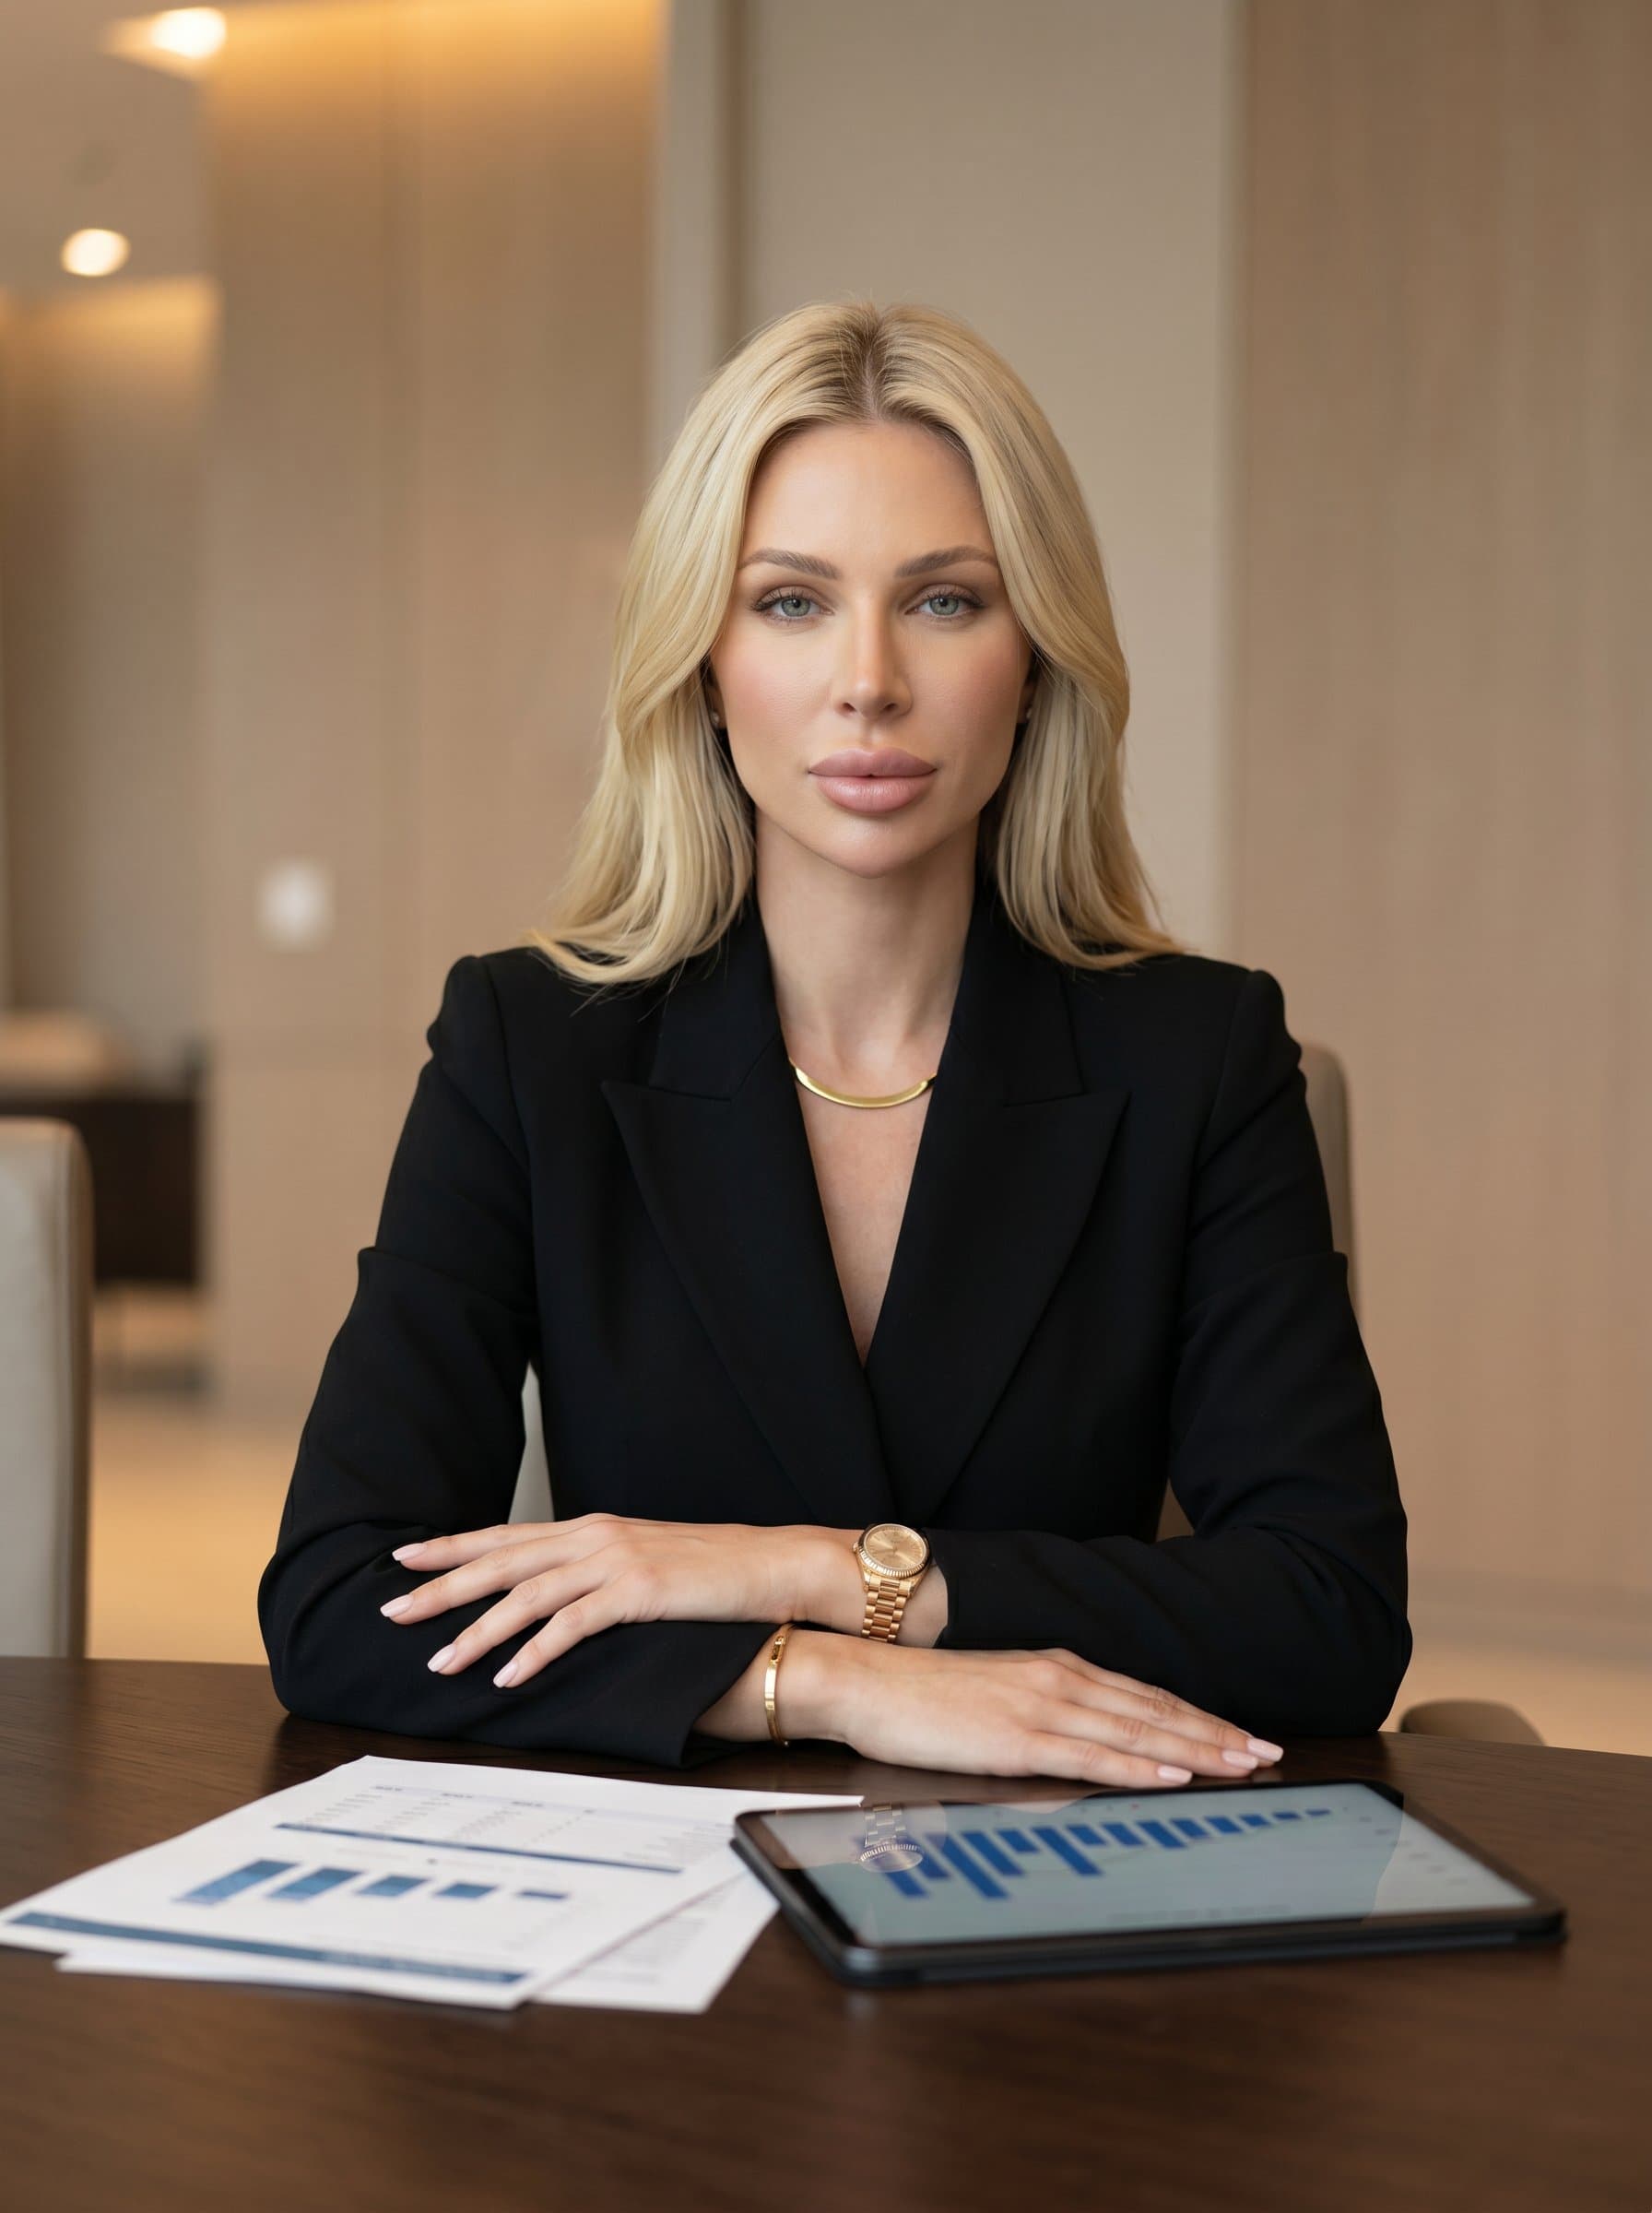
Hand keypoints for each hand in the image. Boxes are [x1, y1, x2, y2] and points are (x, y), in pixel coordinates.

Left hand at [378, 1514, 842, 1688]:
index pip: (507, 1535)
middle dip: (442, 1587)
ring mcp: (615, 1561)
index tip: (406, 1557)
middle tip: (393, 1612)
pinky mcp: (638, 1592)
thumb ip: (599, 1571)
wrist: (773, 1565)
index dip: (453, 1546)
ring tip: (439, 1662)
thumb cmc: (714, 1571)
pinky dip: (533, 1652)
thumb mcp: (645, 1561)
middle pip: (501, 1560)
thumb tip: (559, 1596)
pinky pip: (571, 1625)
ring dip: (476, 1631)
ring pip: (525, 1594)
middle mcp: (595, 1536)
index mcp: (593, 1527)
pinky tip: (506, 1677)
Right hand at [829, 1641, 1283, 1787]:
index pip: (1144, 1696)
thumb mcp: (998, 1695)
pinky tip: (1172, 1775)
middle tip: (1267, 1752)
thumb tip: (1084, 1736)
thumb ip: (1045, 1710)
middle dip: (1216, 1733)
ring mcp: (1041, 1709)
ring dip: (1195, 1749)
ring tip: (1242, 1763)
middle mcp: (1059, 1681)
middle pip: (1154, 1711)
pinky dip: (1139, 1765)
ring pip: (1136, 1731)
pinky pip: (1091, 1755)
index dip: (1198, 1717)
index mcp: (1056, 1670)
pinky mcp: (1017, 1740)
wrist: (867, 1681)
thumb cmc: (924, 1695)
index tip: (1241, 1735)